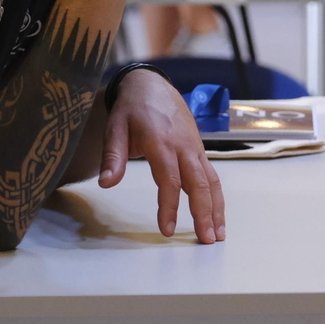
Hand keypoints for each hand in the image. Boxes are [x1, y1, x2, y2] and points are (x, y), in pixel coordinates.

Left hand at [98, 70, 225, 243]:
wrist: (151, 84)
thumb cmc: (131, 109)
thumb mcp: (115, 127)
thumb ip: (112, 157)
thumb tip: (106, 183)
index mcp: (161, 142)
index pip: (170, 180)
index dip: (170, 206)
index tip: (167, 230)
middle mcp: (184, 146)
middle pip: (199, 183)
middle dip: (204, 213)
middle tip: (207, 239)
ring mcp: (195, 148)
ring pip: (212, 181)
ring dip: (217, 209)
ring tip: (219, 235)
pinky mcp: (199, 150)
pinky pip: (213, 175)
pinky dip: (217, 197)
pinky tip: (217, 216)